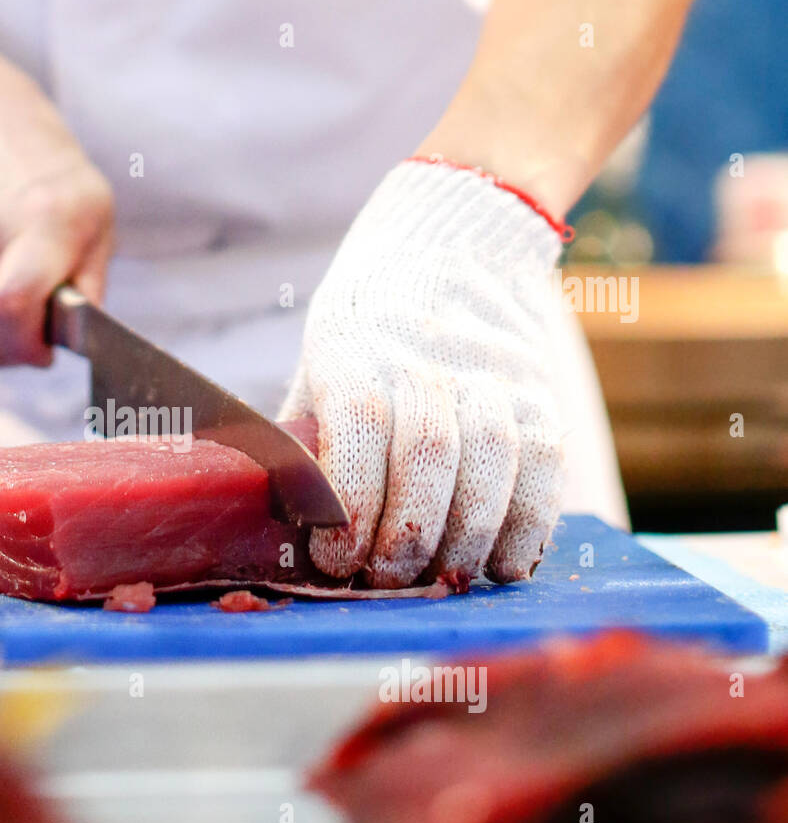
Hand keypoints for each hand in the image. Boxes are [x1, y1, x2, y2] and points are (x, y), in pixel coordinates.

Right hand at [0, 65, 113, 365]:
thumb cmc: (47, 169)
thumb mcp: (97, 212)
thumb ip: (92, 283)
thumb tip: (83, 339)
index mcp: (39, 221)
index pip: (14, 306)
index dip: (31, 346)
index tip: (47, 348)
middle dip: (17, 352)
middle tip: (35, 330)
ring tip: (12, 295)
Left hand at [282, 160, 565, 587]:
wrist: (456, 242)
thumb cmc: (366, 322)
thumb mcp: (317, 359)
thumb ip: (304, 437)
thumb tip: (279, 525)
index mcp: (355, 348)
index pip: (362, 426)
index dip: (352, 503)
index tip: (337, 557)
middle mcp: (427, 358)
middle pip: (428, 456)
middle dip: (405, 537)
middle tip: (385, 580)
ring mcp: (494, 376)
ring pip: (491, 465)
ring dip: (464, 540)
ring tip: (438, 580)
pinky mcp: (541, 395)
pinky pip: (544, 469)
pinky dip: (526, 527)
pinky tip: (498, 564)